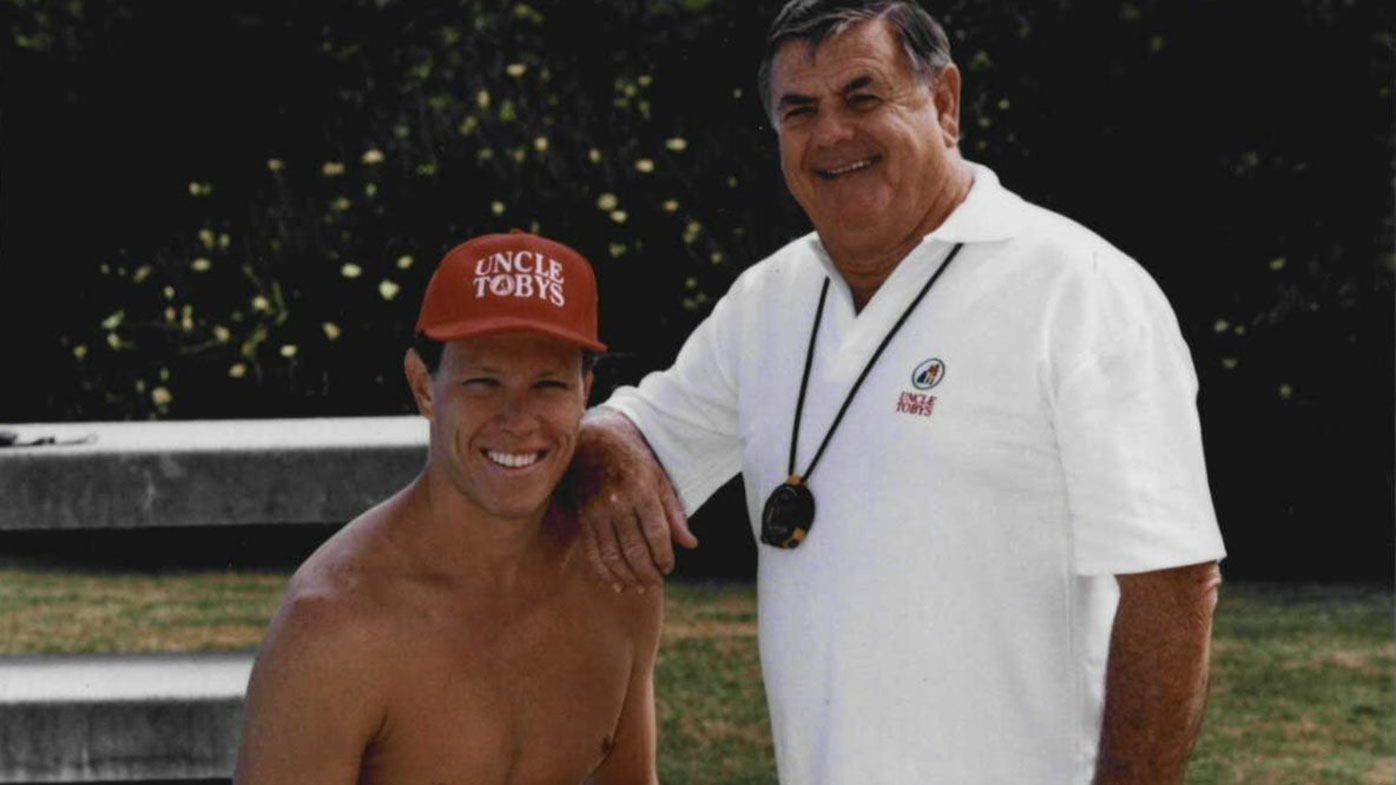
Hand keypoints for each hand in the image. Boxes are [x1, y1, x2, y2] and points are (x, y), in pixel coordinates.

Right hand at [570, 407, 696, 590]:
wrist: (594, 444)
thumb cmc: (634, 462)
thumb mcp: (659, 480)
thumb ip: (674, 514)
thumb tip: (690, 544)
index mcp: (642, 491)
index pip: (656, 533)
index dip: (664, 556)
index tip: (668, 568)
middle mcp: (618, 503)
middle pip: (635, 548)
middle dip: (647, 572)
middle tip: (656, 584)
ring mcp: (598, 512)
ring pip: (613, 555)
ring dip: (628, 576)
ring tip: (640, 587)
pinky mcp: (584, 518)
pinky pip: (594, 552)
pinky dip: (606, 572)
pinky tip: (617, 583)